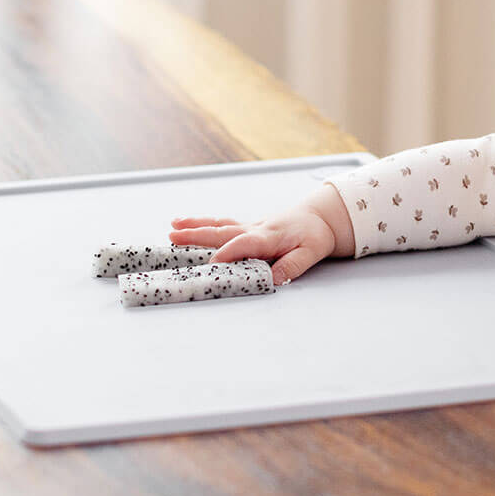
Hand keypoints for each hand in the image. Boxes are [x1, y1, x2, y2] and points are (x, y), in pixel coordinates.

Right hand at [168, 183, 353, 286]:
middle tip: (173, 236)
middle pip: (223, 231)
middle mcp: (256, 229)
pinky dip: (205, 224)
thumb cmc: (315, 235)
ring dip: (196, 226)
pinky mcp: (248, 227)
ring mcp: (250, 226)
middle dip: (197, 234)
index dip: (227, 253)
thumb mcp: (311, 253)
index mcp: (269, 237)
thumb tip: (273, 278)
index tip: (211, 264)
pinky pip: (223, 225)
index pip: (243, 244)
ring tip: (173, 227)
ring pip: (219, 225)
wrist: (321, 216)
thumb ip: (292, 266)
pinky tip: (187, 224)